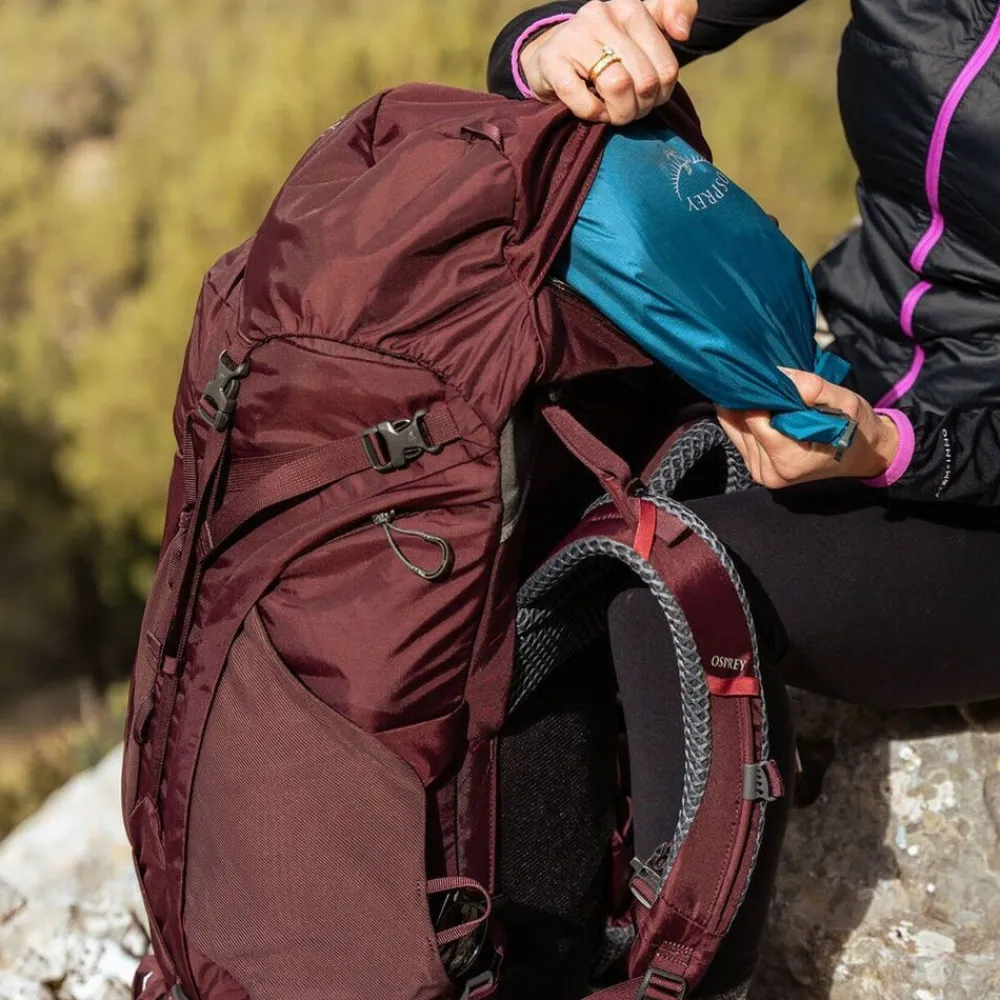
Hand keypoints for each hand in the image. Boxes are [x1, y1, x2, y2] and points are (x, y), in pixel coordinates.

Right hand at [519, 0, 696, 123]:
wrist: (550, 57)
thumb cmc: (604, 50)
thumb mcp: (639, 32)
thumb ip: (669, 17)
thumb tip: (683, 32)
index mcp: (630, 9)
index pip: (667, 67)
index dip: (662, 94)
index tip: (649, 97)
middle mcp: (603, 15)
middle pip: (645, 81)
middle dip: (640, 108)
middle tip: (629, 111)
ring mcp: (575, 37)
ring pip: (618, 87)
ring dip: (619, 113)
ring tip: (613, 113)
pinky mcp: (552, 62)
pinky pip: (584, 101)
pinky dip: (594, 114)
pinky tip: (593, 111)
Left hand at [716, 368, 899, 487]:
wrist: (862, 453)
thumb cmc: (855, 429)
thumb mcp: (845, 402)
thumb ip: (812, 388)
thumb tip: (777, 373)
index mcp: (789, 460)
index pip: (755, 419)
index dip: (757, 394)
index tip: (761, 375)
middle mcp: (769, 471)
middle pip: (742, 424)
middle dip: (749, 399)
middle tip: (761, 378)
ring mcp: (761, 471)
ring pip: (736, 429)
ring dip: (745, 408)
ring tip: (765, 391)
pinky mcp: (757, 467)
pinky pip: (739, 436)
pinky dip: (745, 418)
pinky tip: (758, 404)